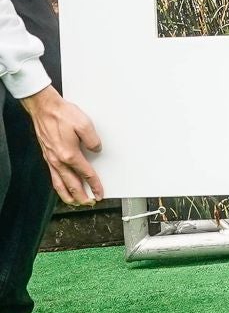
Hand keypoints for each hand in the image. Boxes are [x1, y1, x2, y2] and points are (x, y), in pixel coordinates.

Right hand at [20, 87, 103, 204]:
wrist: (44, 108)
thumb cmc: (62, 115)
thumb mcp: (85, 125)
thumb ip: (93, 140)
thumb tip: (97, 150)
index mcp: (70, 155)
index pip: (86, 175)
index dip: (95, 185)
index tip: (101, 193)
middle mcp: (59, 160)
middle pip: (72, 185)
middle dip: (82, 197)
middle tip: (90, 203)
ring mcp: (51, 159)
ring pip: (59, 184)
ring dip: (68, 195)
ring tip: (75, 202)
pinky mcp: (47, 156)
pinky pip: (53, 177)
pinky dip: (58, 186)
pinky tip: (61, 187)